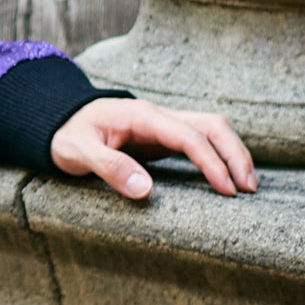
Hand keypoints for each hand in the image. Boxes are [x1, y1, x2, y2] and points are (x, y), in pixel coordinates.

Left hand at [49, 98, 256, 200]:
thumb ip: (108, 167)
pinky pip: (199, 141)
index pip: (188, 136)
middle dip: (235, 154)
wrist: (55, 122)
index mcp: (141, 116)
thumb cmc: (65, 136)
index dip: (211, 161)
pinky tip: (228, 177)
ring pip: (210, 129)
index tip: (226, 189)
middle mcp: (157, 115)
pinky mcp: (162, 136)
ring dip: (233, 152)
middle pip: (211, 125)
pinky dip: (220, 155)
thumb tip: (144, 190)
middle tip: (249, 189)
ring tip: (248, 185)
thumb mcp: (77, 152)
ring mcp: (162, 124)